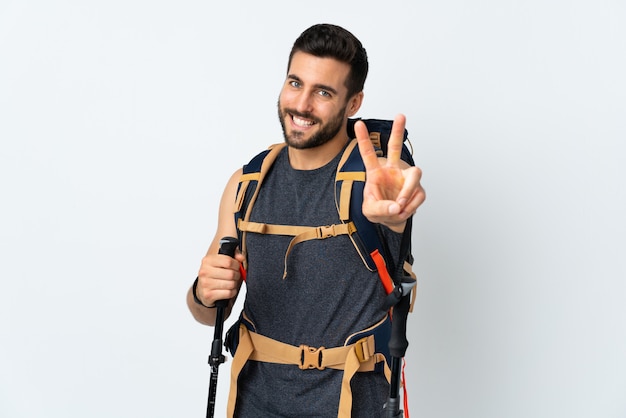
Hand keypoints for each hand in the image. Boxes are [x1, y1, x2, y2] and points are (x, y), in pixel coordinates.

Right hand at [195, 251, 244, 306]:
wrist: (202, 290)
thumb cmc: (215, 274)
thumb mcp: (222, 262)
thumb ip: (233, 256)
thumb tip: (241, 257)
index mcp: (208, 260)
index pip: (228, 261)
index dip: (236, 265)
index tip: (236, 267)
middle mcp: (204, 271)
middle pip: (231, 274)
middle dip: (237, 275)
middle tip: (235, 276)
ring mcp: (205, 284)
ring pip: (231, 284)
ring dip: (234, 284)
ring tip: (231, 282)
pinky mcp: (208, 295)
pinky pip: (228, 293)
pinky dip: (232, 292)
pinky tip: (228, 290)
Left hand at [355, 113, 425, 230]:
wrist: (392, 219)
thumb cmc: (378, 210)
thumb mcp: (370, 212)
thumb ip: (380, 208)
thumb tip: (396, 206)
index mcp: (375, 173)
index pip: (368, 154)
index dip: (363, 139)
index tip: (358, 124)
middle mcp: (392, 170)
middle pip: (395, 147)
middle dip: (398, 131)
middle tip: (400, 115)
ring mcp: (406, 178)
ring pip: (415, 174)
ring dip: (408, 191)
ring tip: (399, 206)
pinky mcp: (417, 189)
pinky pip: (418, 194)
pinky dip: (411, 206)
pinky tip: (404, 210)